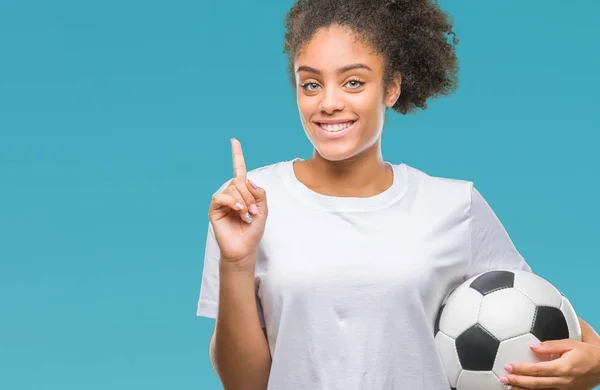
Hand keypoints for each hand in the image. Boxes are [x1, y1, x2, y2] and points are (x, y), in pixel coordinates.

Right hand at [208, 138, 267, 265]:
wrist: (244, 248)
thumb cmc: (253, 231)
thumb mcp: (263, 210)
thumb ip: (259, 194)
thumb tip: (248, 181)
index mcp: (243, 192)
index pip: (239, 170)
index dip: (237, 155)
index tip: (234, 140)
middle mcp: (231, 193)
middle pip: (240, 182)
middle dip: (251, 197)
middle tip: (253, 213)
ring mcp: (222, 201)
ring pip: (233, 189)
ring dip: (244, 203)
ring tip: (247, 216)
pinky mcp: (214, 209)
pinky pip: (222, 197)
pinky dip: (232, 202)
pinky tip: (238, 211)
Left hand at [500, 339, 599, 388]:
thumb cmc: (587, 353)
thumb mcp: (571, 344)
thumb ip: (550, 345)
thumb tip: (532, 346)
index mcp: (563, 368)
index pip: (537, 370)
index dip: (521, 369)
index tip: (508, 366)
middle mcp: (563, 381)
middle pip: (536, 383)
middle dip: (518, 382)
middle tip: (503, 379)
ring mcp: (565, 389)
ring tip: (509, 387)